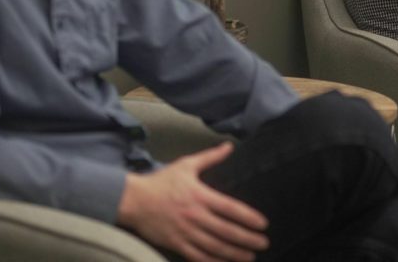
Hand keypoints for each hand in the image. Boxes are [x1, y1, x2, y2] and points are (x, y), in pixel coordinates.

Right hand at [118, 141, 268, 261]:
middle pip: (226, 231)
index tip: (263, 223)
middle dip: (247, 239)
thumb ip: (210, 157)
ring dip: (234, 253)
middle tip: (263, 243)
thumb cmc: (162, 181)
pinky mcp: (176, 245)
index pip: (230, 208)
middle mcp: (196, 216)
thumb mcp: (187, 164)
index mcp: (201, 195)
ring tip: (250, 257)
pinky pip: (198, 257)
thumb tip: (229, 146)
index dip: (248, 217)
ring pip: (215, 247)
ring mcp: (186, 233)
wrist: (134, 200)